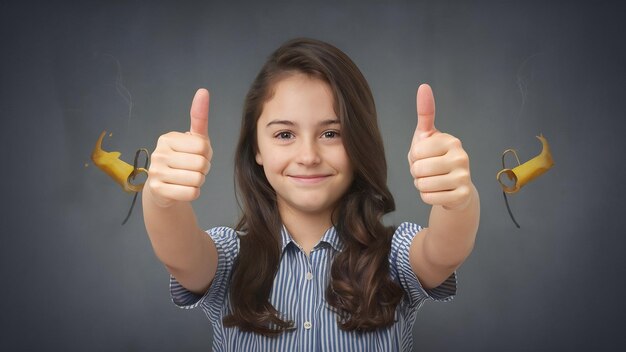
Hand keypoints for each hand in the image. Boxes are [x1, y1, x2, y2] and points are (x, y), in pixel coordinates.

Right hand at [146, 89, 212, 207]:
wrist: (163, 188)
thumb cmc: (184, 159)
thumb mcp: (194, 139)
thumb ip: (199, 117)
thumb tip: (203, 91)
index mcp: (168, 139)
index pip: (203, 147)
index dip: (207, 154)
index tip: (197, 156)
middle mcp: (159, 153)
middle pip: (201, 164)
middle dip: (204, 169)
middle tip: (193, 169)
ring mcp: (156, 172)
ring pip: (197, 179)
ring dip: (199, 181)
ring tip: (189, 178)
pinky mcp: (158, 190)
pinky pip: (191, 193)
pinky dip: (194, 192)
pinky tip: (184, 188)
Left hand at [408, 84, 471, 210]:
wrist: (454, 189)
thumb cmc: (435, 159)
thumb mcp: (427, 136)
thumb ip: (425, 113)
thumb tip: (423, 86)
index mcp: (451, 141)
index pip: (415, 152)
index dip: (414, 158)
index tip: (426, 157)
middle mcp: (461, 156)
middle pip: (418, 169)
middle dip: (417, 173)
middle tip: (428, 172)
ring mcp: (464, 177)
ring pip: (422, 185)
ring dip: (421, 186)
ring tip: (433, 181)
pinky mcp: (462, 195)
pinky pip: (429, 197)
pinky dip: (428, 197)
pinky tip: (439, 192)